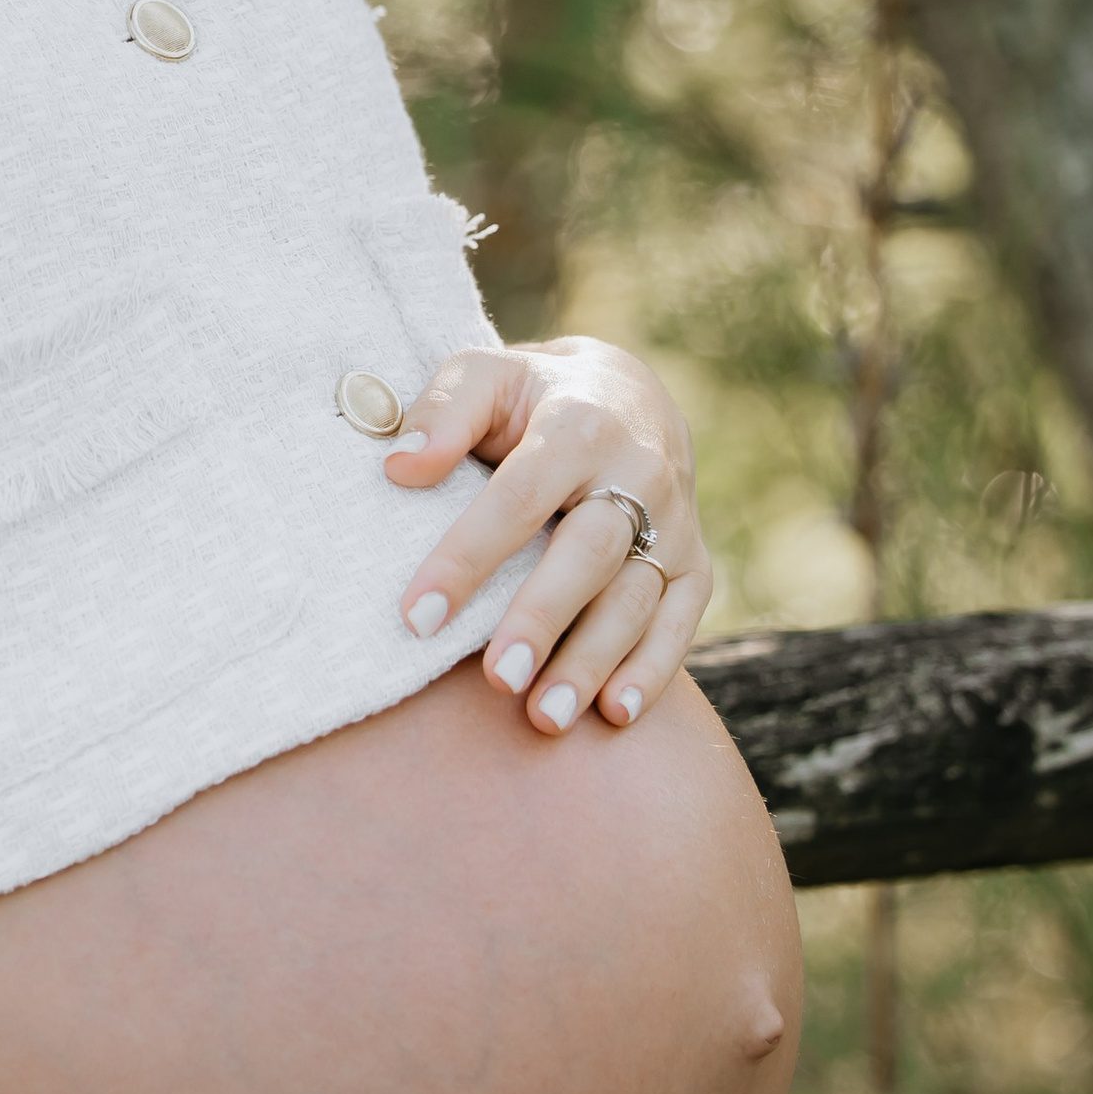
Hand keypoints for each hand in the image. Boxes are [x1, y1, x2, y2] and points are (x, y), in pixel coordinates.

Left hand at [385, 334, 710, 735]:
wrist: (628, 397)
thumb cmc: (530, 398)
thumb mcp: (484, 377)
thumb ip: (442, 413)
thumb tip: (398, 467)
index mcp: (578, 426)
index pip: (518, 497)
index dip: (468, 557)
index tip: (417, 615)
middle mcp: (638, 474)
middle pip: (588, 553)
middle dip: (543, 618)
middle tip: (497, 678)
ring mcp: (674, 523)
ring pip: (636, 598)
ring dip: (592, 661)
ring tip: (542, 717)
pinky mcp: (694, 563)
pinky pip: (681, 619)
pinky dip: (653, 669)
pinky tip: (613, 714)